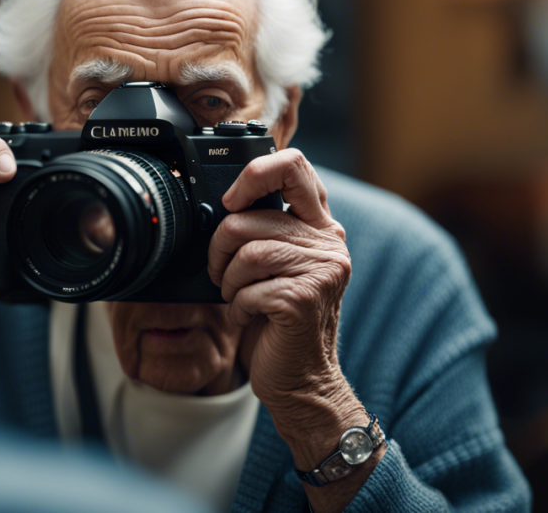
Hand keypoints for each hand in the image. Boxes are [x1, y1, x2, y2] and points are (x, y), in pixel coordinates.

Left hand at [207, 149, 367, 468]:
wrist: (301, 382)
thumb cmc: (277, 322)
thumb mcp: (273, 265)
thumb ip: (263, 227)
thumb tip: (223, 198)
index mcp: (320, 226)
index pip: (293, 165)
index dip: (253, 173)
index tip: (229, 201)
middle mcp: (328, 242)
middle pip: (247, 217)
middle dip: (219, 249)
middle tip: (223, 273)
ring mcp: (321, 269)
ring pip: (245, 252)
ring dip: (228, 281)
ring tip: (241, 297)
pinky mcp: (304, 298)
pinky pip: (247, 288)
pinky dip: (239, 307)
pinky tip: (253, 318)